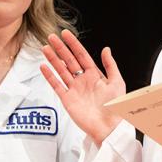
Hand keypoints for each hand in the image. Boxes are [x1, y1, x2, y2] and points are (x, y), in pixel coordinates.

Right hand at [40, 30, 124, 144]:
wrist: (108, 127)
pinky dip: (50, 76)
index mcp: (95, 75)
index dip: (73, 44)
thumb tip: (106, 49)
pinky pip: (57, 85)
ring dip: (53, 59)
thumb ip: (110, 65)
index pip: (81, 55)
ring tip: (45, 48)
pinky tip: (44, 67)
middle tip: (51, 37)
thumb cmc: (115, 107)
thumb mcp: (117, 82)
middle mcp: (83, 80)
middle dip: (60, 48)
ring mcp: (74, 89)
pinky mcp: (68, 99)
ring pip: (61, 71)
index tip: (65, 34)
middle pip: (69, 60)